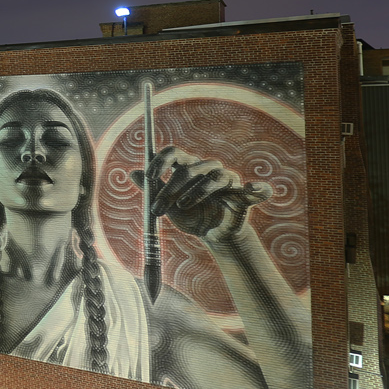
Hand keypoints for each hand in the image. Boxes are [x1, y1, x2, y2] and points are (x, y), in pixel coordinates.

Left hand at [131, 146, 270, 242]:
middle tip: (157, 209)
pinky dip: (257, 188)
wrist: (211, 235)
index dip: (160, 161)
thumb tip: (131, 172)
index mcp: (188, 167)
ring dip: (194, 193)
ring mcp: (227, 180)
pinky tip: (252, 188)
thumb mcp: (166, 205)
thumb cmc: (189, 216)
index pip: (173, 153)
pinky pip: (255, 190)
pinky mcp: (243, 195)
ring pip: (211, 177)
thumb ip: (151, 189)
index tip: (148, 177)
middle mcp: (207, 169)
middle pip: (188, 168)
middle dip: (169, 189)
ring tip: (182, 207)